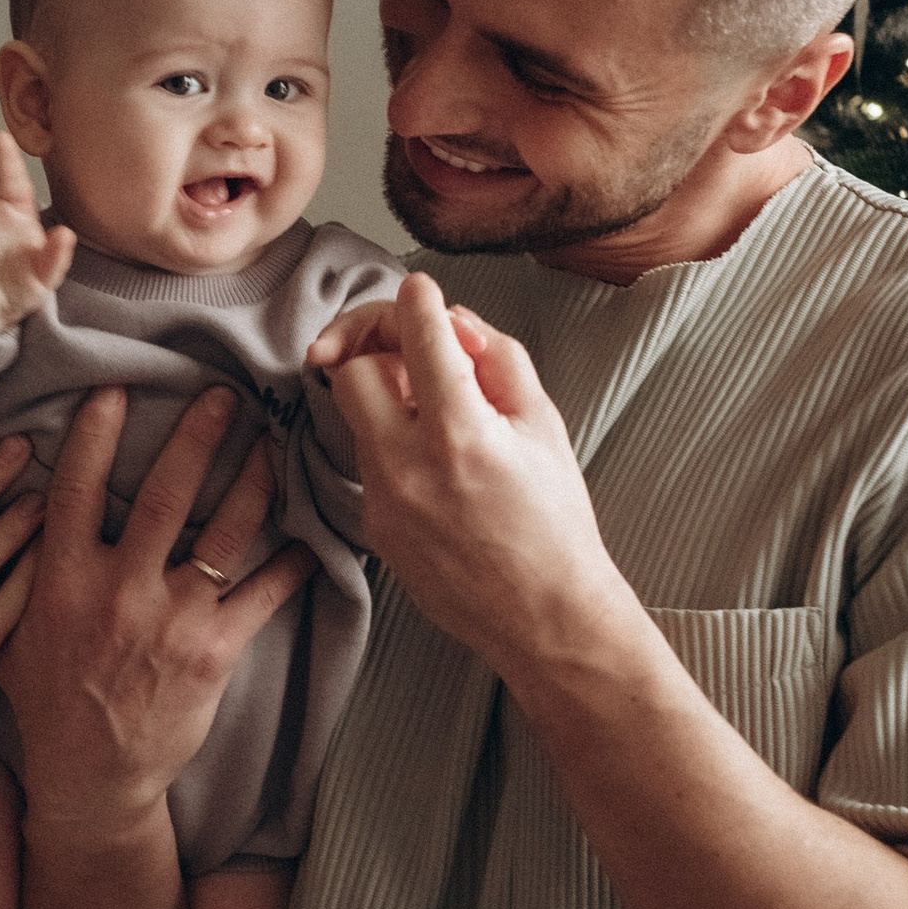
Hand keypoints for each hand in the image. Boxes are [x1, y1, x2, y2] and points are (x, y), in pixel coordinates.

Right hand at [0, 384, 313, 830]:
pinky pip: (263, 594)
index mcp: (62, 580)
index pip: (78, 490)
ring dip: (254, 481)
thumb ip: (17, 573)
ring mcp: (172, 620)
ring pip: (225, 532)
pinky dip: (293, 564)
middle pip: (168, 494)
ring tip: (272, 446)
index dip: (97, 435)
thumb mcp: (10, 634)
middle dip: (200, 436)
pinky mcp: (213, 652)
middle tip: (224, 395)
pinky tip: (312, 540)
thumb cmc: (47, 701)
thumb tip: (12, 510)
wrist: (90, 776)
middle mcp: (119, 592)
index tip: (115, 390)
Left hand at [325, 271, 627, 686]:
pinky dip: (391, 444)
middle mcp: (409, 466)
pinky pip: (367, 461)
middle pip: (352, 370)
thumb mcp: (545, 425)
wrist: (543, 616)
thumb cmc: (555, 522)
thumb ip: (497, 358)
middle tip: (416, 354)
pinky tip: (434, 462)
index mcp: (462, 434)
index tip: (420, 292)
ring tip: (432, 409)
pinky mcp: (373, 527)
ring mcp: (383, 501)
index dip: (416, 301)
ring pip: (355, 416)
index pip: (415, 335)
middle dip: (381, 350)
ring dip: (385, 397)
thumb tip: (454, 323)